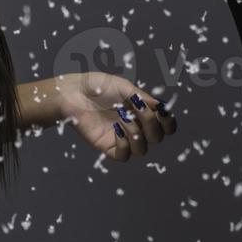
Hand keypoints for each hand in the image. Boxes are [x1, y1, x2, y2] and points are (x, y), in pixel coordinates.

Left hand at [50, 72, 177, 161]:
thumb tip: (160, 106)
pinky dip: (124, 144)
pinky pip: (124, 156)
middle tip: (138, 109)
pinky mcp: (107, 147)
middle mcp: (135, 127)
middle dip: (152, 123)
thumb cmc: (97, 86)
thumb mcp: (123, 87)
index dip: (168, 122)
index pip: (165, 126)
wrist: (73, 92)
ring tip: (123, 118)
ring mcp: (121, 138)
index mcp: (142, 113)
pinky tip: (116, 129)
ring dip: (137, 133)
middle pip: (157, 137)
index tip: (162, 111)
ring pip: (142, 150)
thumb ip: (142, 98)